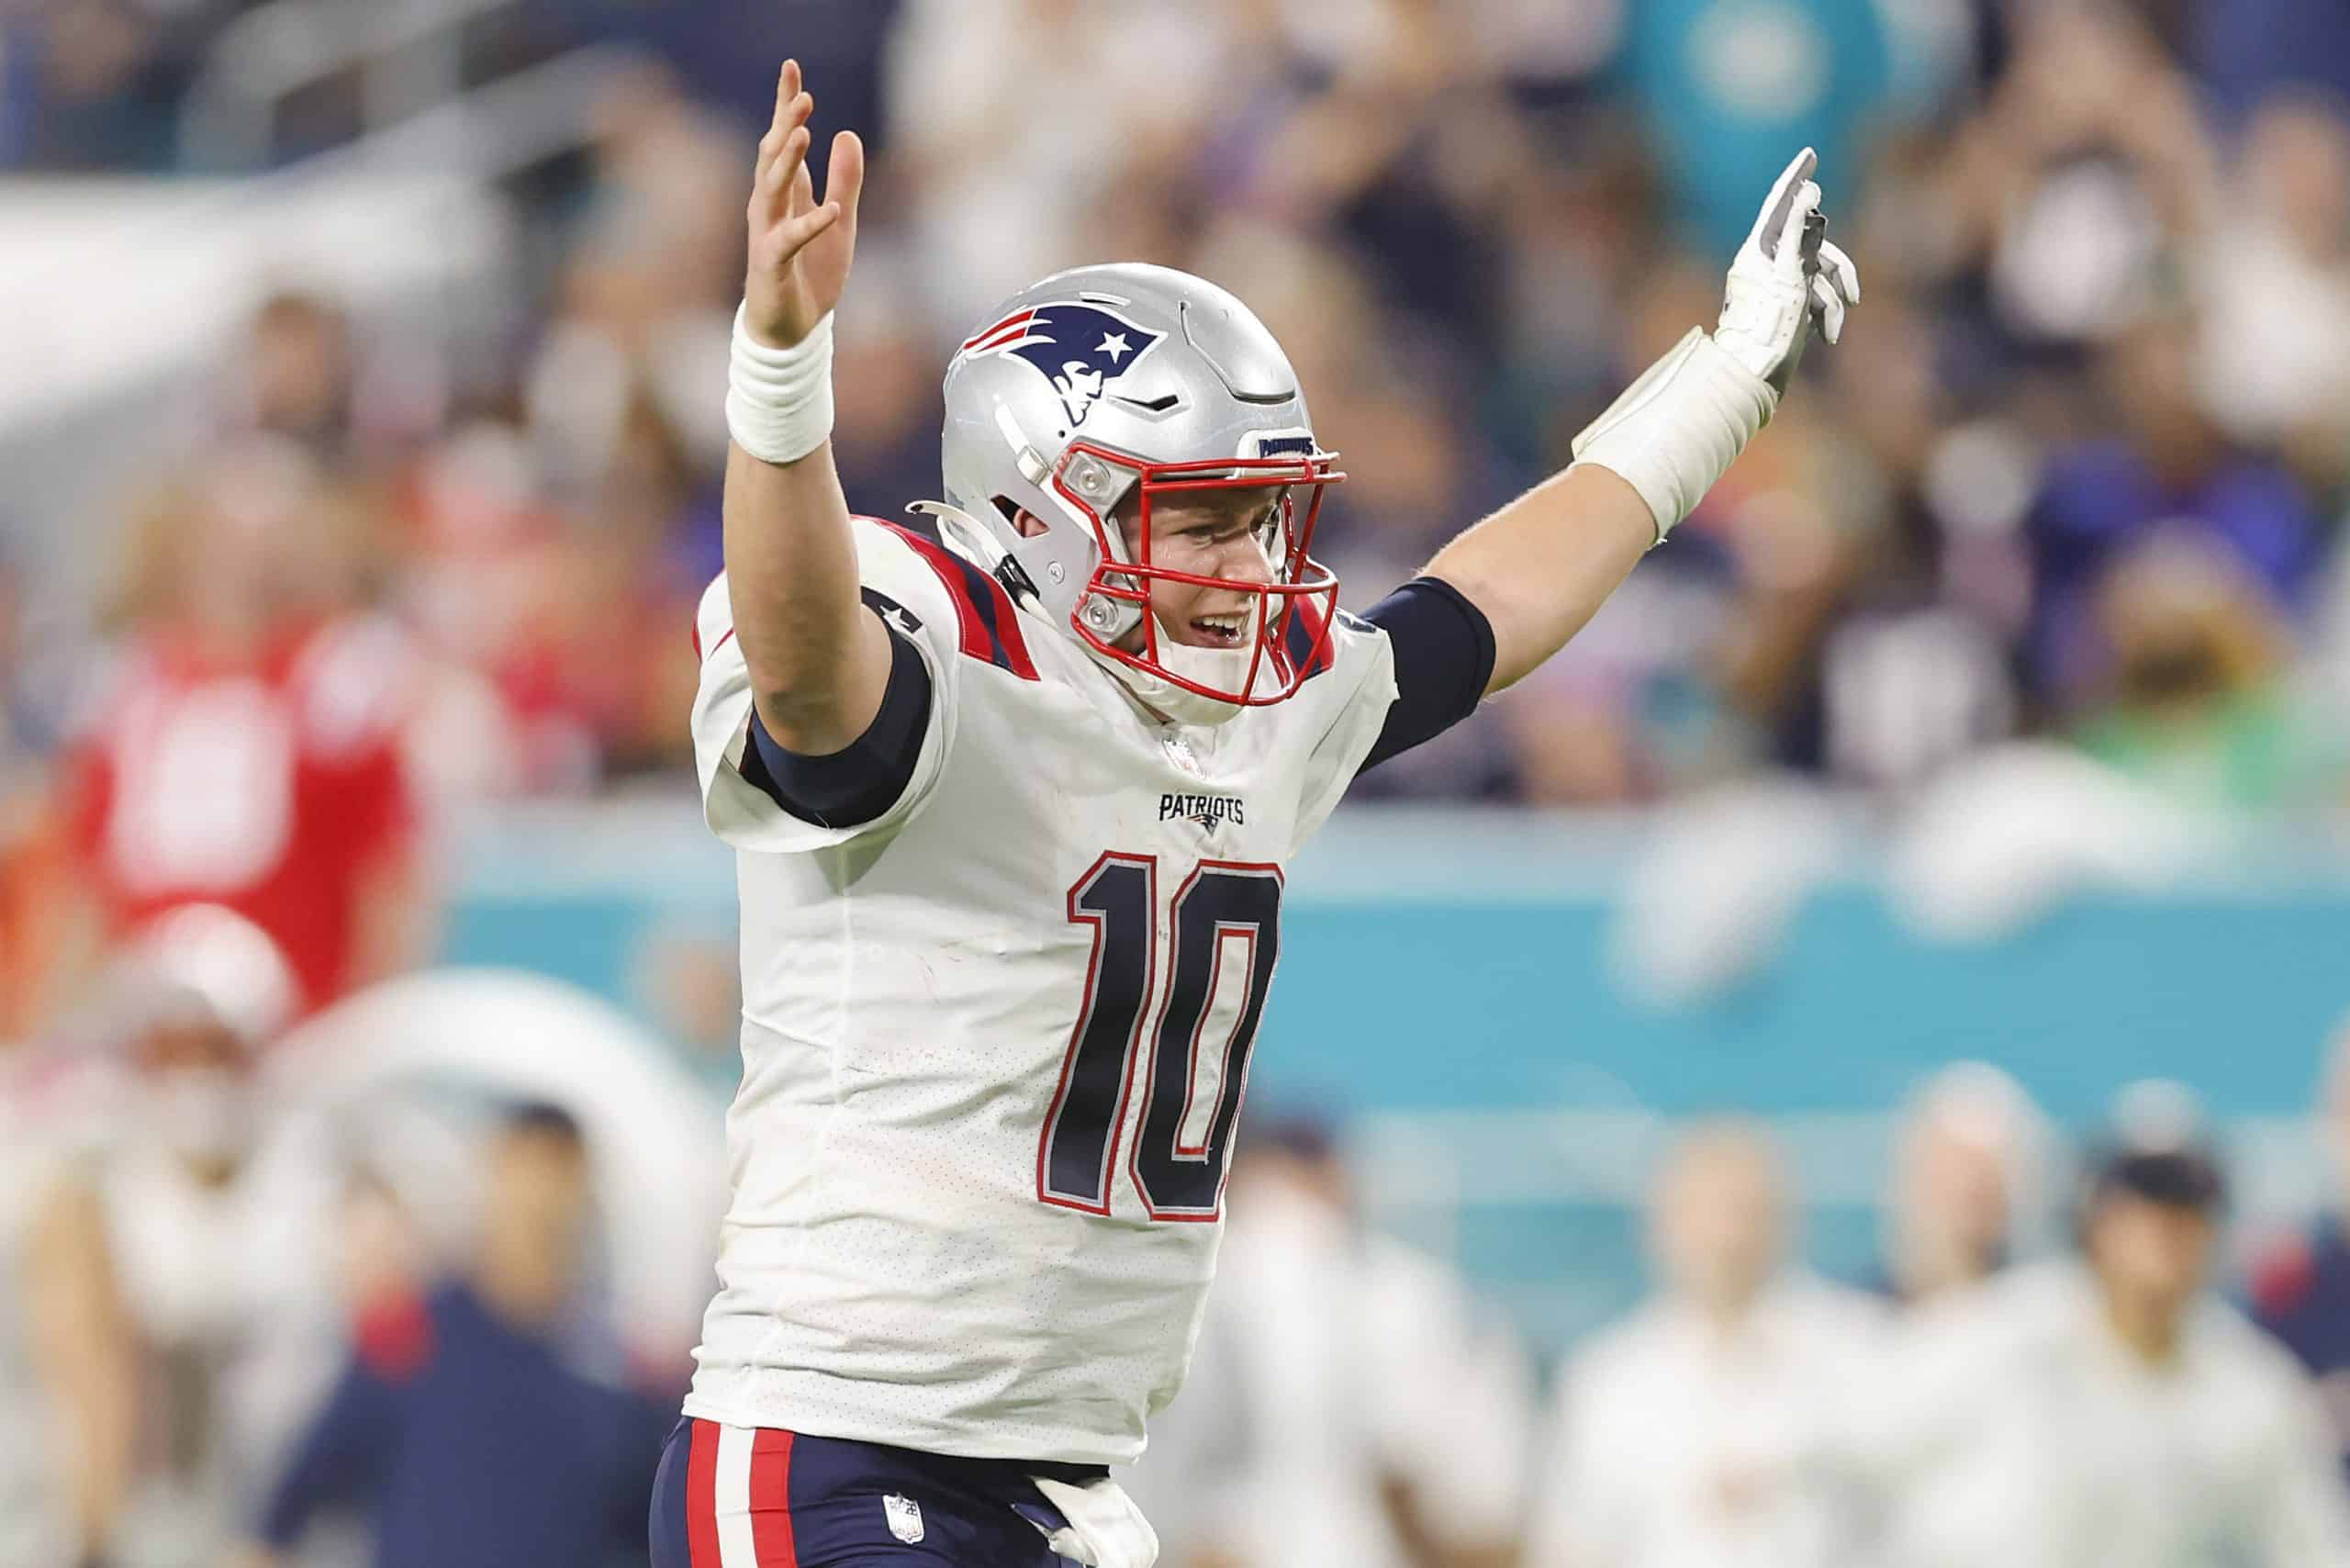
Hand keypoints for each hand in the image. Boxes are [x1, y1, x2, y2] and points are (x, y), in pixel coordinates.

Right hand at [743, 59, 865, 350]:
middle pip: (772, 156)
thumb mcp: (841, 223)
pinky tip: (831, 210)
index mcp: (784, 193)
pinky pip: (789, 240)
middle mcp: (768, 207)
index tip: (791, 68)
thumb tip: (846, 133)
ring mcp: (767, 234)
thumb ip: (845, 181)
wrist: (792, 331)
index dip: (785, 105)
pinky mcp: (772, 265)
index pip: (781, 139)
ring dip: (786, 162)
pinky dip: (810, 224)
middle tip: (801, 95)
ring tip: (802, 133)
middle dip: (784, 124)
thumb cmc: (811, 275)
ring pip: (772, 190)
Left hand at [1714, 148, 1860, 391]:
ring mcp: (1780, 285)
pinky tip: (1827, 337)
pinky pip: (1818, 296)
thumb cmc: (1769, 326)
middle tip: (1852, 295)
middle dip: (1837, 270)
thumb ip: (1799, 231)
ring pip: (1822, 273)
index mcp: (1758, 249)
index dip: (1796, 178)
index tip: (1809, 154)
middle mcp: (1767, 263)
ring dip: (1833, 300)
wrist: (1757, 376)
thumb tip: (1808, 191)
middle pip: (1814, 244)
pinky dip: (1827, 314)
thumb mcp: (1790, 274)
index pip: (1779, 203)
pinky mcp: (1790, 305)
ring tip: (1832, 328)